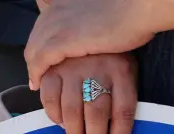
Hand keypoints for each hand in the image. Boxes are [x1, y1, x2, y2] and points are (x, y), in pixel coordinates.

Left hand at [26, 0, 155, 90]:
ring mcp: (59, 22)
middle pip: (35, 37)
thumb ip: (89, 22)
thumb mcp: (101, 14)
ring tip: (37, 83)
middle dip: (34, 58)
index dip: (40, 44)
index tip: (43, 61)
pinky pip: (41, 58)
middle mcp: (58, 10)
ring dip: (34, 68)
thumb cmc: (129, 11)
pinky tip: (38, 84)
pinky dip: (37, 72)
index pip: (43, 25)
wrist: (139, 7)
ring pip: (35, 49)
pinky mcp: (64, 38)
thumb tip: (88, 36)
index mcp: (66, 2)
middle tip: (37, 78)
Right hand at [39, 54, 137, 133]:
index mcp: (121, 70)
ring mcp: (73, 67)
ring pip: (72, 108)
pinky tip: (60, 125)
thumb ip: (121, 99)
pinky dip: (54, 115)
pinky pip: (50, 97)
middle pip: (97, 111)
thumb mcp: (125, 72)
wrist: (86, 27)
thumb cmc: (109, 59)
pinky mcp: (53, 67)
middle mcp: (97, 68)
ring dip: (74, 133)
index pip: (123, 110)